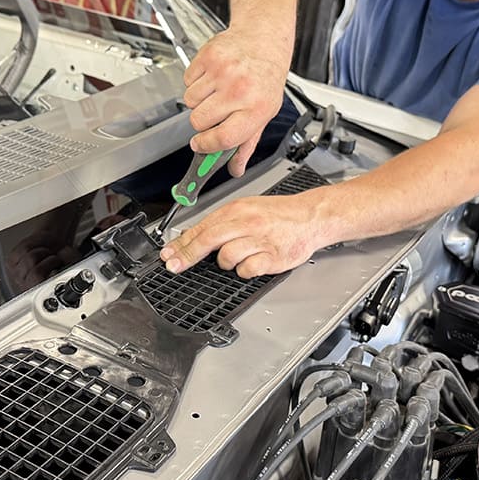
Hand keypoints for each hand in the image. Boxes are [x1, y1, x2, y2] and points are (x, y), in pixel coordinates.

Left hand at [159, 191, 334, 278]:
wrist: (310, 216)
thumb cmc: (278, 214)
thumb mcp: (246, 208)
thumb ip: (221, 222)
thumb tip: (193, 236)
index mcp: (237, 209)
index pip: (202, 227)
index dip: (181, 243)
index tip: (167, 255)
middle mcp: (247, 223)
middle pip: (208, 240)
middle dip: (187, 255)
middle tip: (174, 266)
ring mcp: (260, 240)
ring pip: (227, 256)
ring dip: (225, 263)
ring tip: (236, 258)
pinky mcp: (273, 256)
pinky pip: (248, 269)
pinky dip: (244, 271)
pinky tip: (251, 264)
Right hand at [183, 28, 290, 176]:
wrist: (263, 39)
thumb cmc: (265, 77)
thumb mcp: (264, 113)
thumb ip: (246, 143)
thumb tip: (235, 168)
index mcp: (256, 109)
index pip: (223, 138)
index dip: (207, 146)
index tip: (200, 145)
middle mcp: (239, 90)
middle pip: (199, 121)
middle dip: (202, 122)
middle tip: (214, 112)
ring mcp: (222, 72)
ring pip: (189, 101)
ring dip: (198, 100)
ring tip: (216, 90)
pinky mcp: (208, 57)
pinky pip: (187, 81)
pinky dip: (195, 81)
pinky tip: (212, 76)